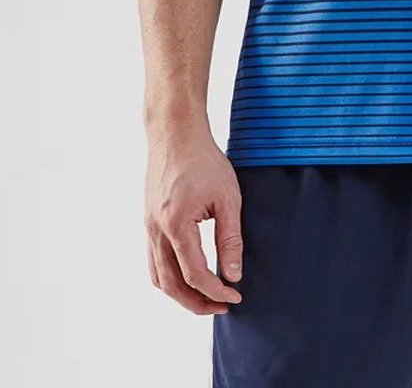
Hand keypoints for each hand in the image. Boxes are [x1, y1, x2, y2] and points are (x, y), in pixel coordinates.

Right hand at [145, 125, 243, 314]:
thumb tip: (233, 275)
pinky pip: (153, 260)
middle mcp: (156, 230)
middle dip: (196, 303)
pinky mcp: (148, 221)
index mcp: (176, 225)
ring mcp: (148, 226)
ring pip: (157, 277)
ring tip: (205, 298)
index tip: (235, 296)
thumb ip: (230, 238)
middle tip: (221, 306)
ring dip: (179, 294)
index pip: (194, 275)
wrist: (176, 133)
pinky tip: (188, 275)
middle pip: (170, 285)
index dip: (216, 291)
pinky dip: (169, 277)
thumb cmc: (205, 160)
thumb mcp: (228, 197)